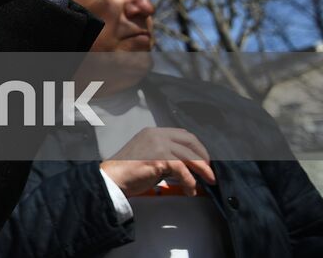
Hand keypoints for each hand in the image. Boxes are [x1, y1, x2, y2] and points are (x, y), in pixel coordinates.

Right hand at [100, 126, 215, 196]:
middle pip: (190, 141)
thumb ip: (165, 156)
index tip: (203, 158)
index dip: (196, 147)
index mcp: (153, 132)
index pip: (182, 134)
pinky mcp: (159, 158)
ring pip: (190, 156)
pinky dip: (189, 181)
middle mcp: (156, 135)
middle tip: (209, 170)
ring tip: (207, 181)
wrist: (113, 178)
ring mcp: (158, 145)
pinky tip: (189, 189)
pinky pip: (183, 170)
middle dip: (203, 156)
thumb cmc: (128, 171)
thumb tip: (185, 167)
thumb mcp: (148, 156)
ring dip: (202, 170)